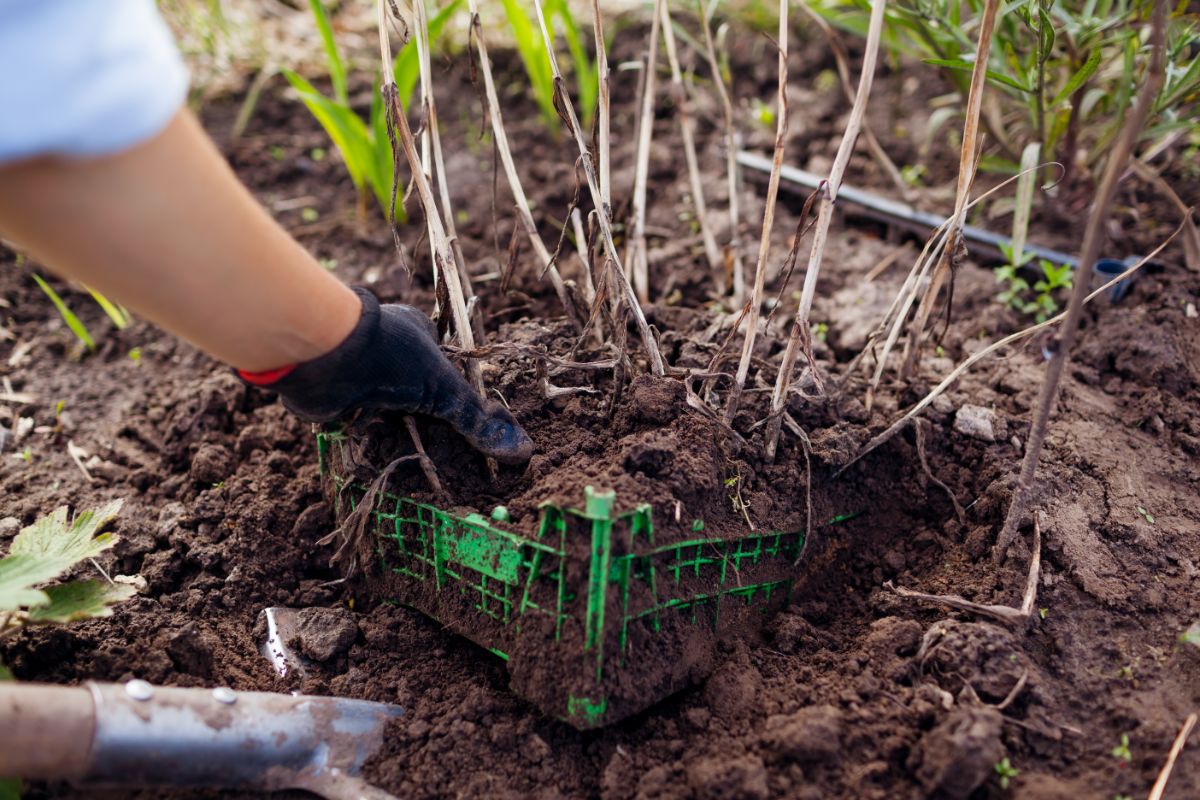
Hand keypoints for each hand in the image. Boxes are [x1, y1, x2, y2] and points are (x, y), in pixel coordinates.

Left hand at [239, 288, 532, 463]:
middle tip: (446, 455)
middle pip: (415, 393)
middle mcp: (387, 349)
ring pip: (386, 409)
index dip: (454, 398)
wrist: (324, 354)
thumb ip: (477, 421)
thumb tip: (522, 451)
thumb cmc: (389, 357)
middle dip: (425, 421)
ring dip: (396, 433)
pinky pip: (360, 423)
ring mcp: (360, 371)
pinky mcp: (338, 395)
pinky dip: (369, 440)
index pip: (444, 370)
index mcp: (416, 333)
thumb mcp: (444, 389)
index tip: (466, 431)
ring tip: (418, 465)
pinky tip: (382, 460)